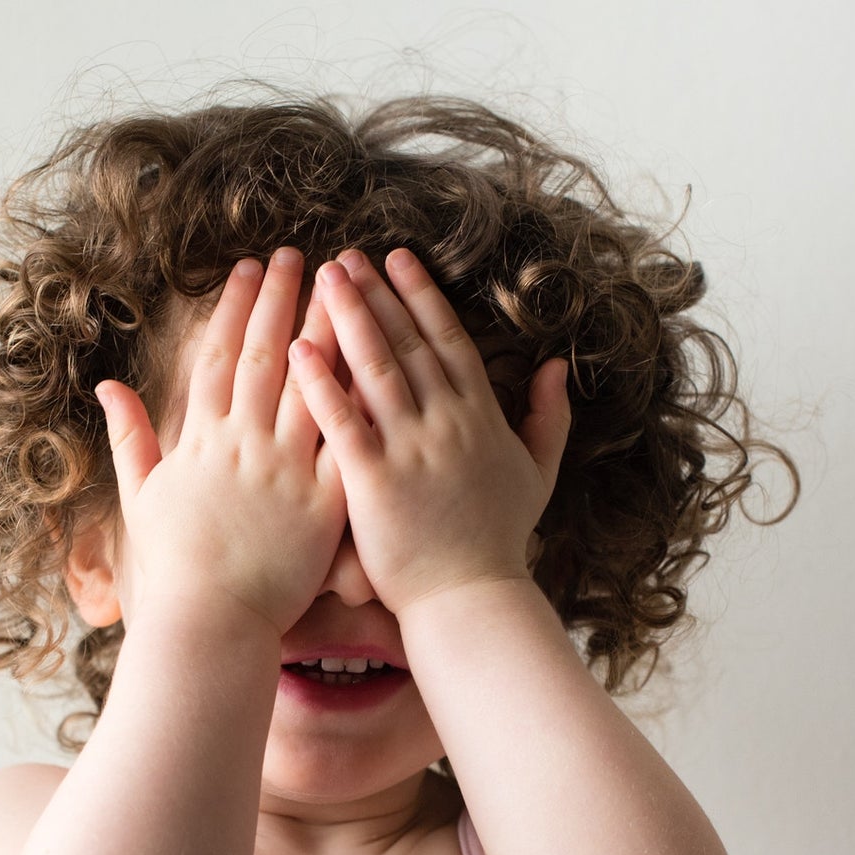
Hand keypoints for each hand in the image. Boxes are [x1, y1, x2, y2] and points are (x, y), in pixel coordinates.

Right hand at [93, 247, 347, 635]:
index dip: (234, 309)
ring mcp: (285, 471)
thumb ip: (130, 437)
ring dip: (326, 331)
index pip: (219, 358)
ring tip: (344, 287)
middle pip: (266, 356)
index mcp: (200, 441)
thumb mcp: (141, 498)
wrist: (208, 624)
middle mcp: (243, 445)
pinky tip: (379, 361)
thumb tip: (107, 385)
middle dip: (281, 300)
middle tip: (299, 255)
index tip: (248, 269)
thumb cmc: (172, 570)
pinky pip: (347, 441)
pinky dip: (360, 400)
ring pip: (311, 386)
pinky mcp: (323, 503)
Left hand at [287, 247, 571, 615]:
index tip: (397, 259)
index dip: (421, 295)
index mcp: (479, 416)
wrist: (471, 598)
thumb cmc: (498, 541)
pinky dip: (320, 382)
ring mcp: (409, 449)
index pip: (447, 340)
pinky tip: (298, 348)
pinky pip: (341, 421)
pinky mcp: (373, 481)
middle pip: (406, 343)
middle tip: (346, 254)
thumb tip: (557, 366)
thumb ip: (549, 417)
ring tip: (323, 277)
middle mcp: (446, 422)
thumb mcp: (539, 472)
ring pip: (375, 368)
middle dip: (375, 294)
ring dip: (347, 317)